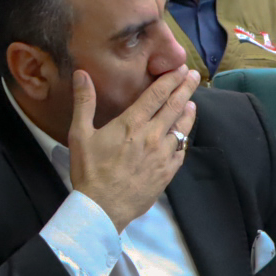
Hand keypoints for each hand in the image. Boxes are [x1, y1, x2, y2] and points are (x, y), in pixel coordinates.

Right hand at [66, 66, 198, 228]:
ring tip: (192, 103)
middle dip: (186, 88)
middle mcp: (152, 136)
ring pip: (182, 128)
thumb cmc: (89, 171)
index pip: (157, 95)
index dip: (171, 79)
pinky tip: (184, 135)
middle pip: (175, 106)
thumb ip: (84, 102)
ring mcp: (162, 155)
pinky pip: (181, 151)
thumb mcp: (80, 134)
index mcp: (132, 124)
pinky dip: (184, 139)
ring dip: (188, 112)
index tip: (181, 68)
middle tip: (195, 76)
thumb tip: (81, 74)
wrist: (102, 208)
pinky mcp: (167, 172)